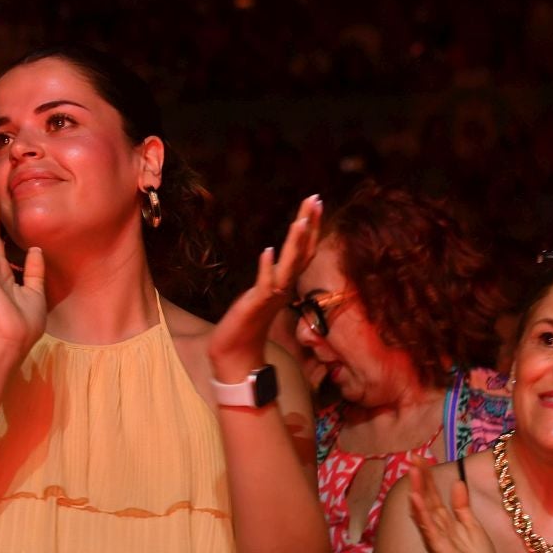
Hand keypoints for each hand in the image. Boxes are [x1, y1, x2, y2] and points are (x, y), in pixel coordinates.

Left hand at [209, 195, 321, 382]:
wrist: (236, 353)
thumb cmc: (247, 324)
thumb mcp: (262, 295)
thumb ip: (272, 278)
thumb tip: (276, 259)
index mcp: (285, 282)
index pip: (303, 250)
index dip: (311, 226)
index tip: (315, 202)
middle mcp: (283, 287)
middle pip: (301, 252)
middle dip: (308, 225)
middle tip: (314, 199)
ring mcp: (271, 296)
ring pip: (288, 267)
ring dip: (294, 244)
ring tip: (299, 221)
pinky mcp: (255, 305)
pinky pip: (264, 285)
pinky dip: (267, 268)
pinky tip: (268, 250)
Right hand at [407, 463, 496, 552]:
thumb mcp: (472, 525)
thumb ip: (461, 506)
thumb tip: (456, 483)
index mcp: (445, 521)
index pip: (433, 495)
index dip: (428, 477)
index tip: (422, 458)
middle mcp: (436, 527)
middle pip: (426, 499)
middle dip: (420, 479)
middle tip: (413, 458)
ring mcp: (436, 538)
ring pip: (424, 511)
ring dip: (418, 491)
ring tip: (412, 472)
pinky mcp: (439, 549)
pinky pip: (428, 529)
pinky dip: (421, 514)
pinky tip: (415, 499)